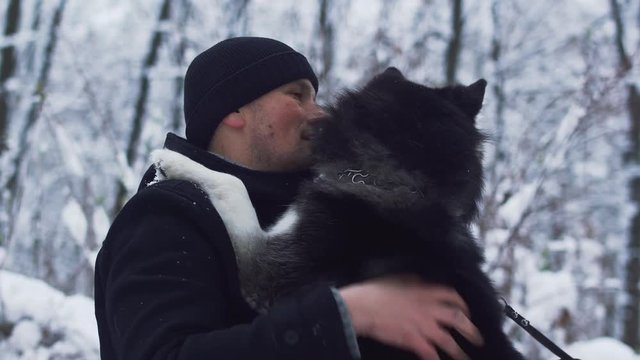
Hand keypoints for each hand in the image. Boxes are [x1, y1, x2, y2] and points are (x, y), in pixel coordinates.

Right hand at [339, 275, 483, 359]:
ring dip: (459, 352)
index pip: (453, 297)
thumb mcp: (399, 279)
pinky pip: (431, 354)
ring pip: (449, 341)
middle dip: (471, 330)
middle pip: (459, 320)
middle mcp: (430, 309)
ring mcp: (423, 326)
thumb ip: (415, 282)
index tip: (466, 311)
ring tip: (465, 359)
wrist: (364, 306)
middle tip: (477, 338)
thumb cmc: (377, 291)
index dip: (463, 305)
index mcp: (426, 291)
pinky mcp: (414, 341)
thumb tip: (422, 283)